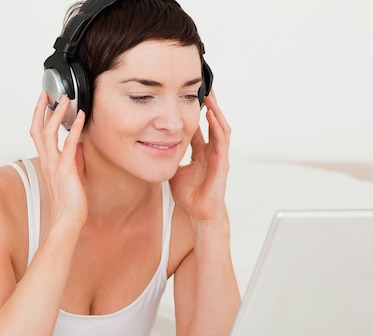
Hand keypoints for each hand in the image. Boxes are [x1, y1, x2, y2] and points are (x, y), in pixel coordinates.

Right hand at [29, 93, 87, 228]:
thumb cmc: (69, 203)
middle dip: (41, 110)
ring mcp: (55, 165)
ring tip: (65, 99)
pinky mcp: (66, 169)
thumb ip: (73, 160)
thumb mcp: (71, 176)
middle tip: (47, 94)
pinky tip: (81, 117)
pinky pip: (69, 145)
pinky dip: (75, 129)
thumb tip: (77, 145)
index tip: (43, 103)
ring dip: (57, 114)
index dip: (38, 118)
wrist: (68, 220)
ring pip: (50, 133)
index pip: (38, 135)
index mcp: (47, 163)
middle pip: (38, 129)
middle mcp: (47, 162)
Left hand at [170, 89, 230, 221]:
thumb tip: (150, 146)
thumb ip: (167, 156)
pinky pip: (222, 141)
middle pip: (212, 122)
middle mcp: (211, 151)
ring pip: (220, 127)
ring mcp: (219, 156)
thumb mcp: (173, 168)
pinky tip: (212, 115)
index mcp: (201, 152)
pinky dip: (217, 127)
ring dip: (216, 110)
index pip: (198, 125)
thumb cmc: (189, 194)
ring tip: (210, 94)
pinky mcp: (222, 164)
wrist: (198, 213)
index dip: (194, 111)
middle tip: (203, 85)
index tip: (188, 95)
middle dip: (209, 104)